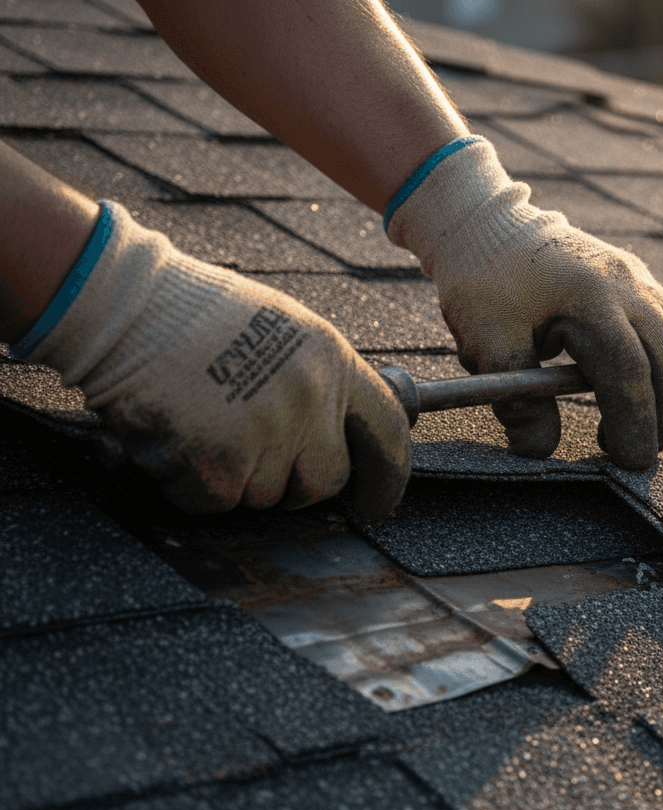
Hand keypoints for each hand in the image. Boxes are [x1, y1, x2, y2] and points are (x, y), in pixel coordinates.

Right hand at [24, 202, 410, 515]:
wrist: (127, 306)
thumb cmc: (196, 314)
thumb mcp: (285, 330)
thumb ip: (319, 382)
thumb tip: (339, 433)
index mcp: (331, 362)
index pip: (389, 432)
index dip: (388, 478)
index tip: (377, 502)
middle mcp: (309, 399)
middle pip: (325, 482)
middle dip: (295, 485)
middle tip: (255, 457)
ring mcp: (267, 432)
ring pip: (266, 496)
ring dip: (236, 478)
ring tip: (206, 425)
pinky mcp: (219, 463)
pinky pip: (217, 502)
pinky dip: (193, 486)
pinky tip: (179, 438)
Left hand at [387, 139, 662, 468]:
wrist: (486, 224)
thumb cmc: (482, 280)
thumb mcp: (485, 341)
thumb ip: (515, 399)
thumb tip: (540, 450)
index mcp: (590, 296)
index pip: (630, 371)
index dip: (636, 422)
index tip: (629, 461)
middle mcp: (627, 283)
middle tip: (636, 453)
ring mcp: (639, 278)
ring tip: (642, 430)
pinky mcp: (640, 282)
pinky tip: (650, 393)